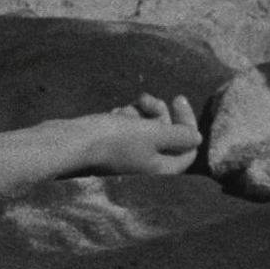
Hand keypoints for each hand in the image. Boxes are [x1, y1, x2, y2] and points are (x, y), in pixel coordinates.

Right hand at [81, 94, 201, 175]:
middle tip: (146, 99)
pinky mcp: (112, 147)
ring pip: (146, 129)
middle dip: (159, 113)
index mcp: (161, 169)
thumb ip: (181, 136)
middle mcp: (146, 165)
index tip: (177, 99)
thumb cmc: (115, 139)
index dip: (187, 123)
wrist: (72, 142)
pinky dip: (125, 118)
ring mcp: (128, 156)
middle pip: (167, 136)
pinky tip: (114, 113)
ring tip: (127, 106)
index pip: (189, 148)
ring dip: (140, 113)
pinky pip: (128, 129)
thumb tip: (197, 138)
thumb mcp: (155, 134)